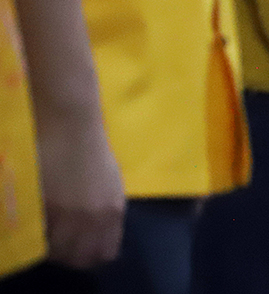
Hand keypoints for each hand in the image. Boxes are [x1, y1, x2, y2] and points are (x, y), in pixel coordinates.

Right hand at [36, 109, 125, 268]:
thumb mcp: (110, 182)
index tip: (82, 248)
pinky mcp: (44, 208)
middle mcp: (94, 219)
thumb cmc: (92, 149)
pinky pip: (40, 235)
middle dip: (70, 254)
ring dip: (51, 245)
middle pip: (80, 257)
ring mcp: (68, 216)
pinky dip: (38, 233)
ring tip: (47, 231)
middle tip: (60, 244)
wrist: (70, 127)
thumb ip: (106, 208)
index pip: (104, 252)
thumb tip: (97, 229)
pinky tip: (38, 221)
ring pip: (57, 251)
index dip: (92, 253)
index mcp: (114, 211)